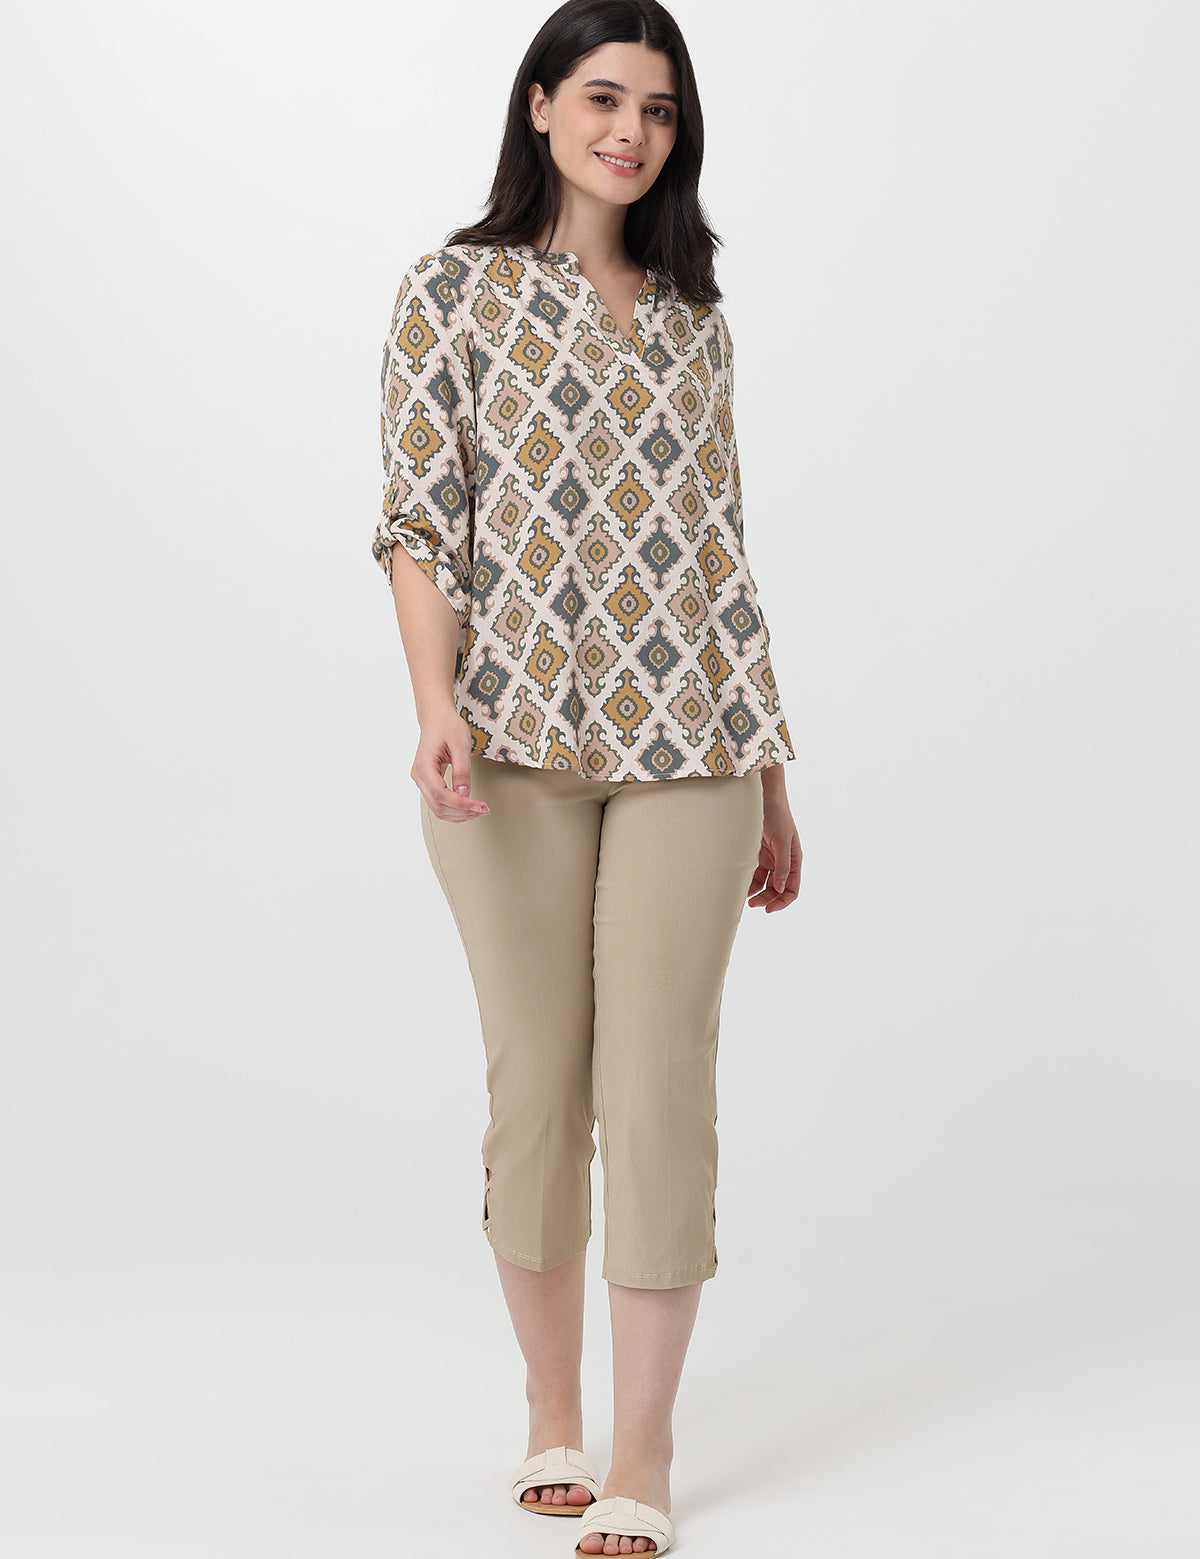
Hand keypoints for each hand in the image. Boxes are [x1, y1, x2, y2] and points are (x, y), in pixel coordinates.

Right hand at [412, 710, 490, 821]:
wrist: (437, 718)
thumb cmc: (447, 726)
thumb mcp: (460, 745)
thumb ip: (462, 770)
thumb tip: (464, 794)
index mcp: (424, 765)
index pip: (441, 794)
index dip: (461, 804)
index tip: (479, 806)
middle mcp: (419, 775)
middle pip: (438, 805)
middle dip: (462, 812)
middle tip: (483, 810)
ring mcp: (421, 780)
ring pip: (436, 808)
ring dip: (458, 814)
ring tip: (478, 811)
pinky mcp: (427, 781)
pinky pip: (437, 802)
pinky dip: (453, 809)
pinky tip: (467, 809)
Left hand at [748, 790, 800, 911]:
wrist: (762, 797)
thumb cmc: (777, 815)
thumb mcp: (782, 840)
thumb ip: (782, 864)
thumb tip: (782, 888)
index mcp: (793, 860)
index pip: (792, 889)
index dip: (782, 901)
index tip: (769, 908)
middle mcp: (782, 863)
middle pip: (777, 890)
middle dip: (767, 899)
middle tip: (753, 904)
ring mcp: (768, 859)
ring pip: (763, 884)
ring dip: (755, 892)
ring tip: (743, 896)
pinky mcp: (755, 854)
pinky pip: (752, 873)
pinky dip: (747, 881)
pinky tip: (739, 884)